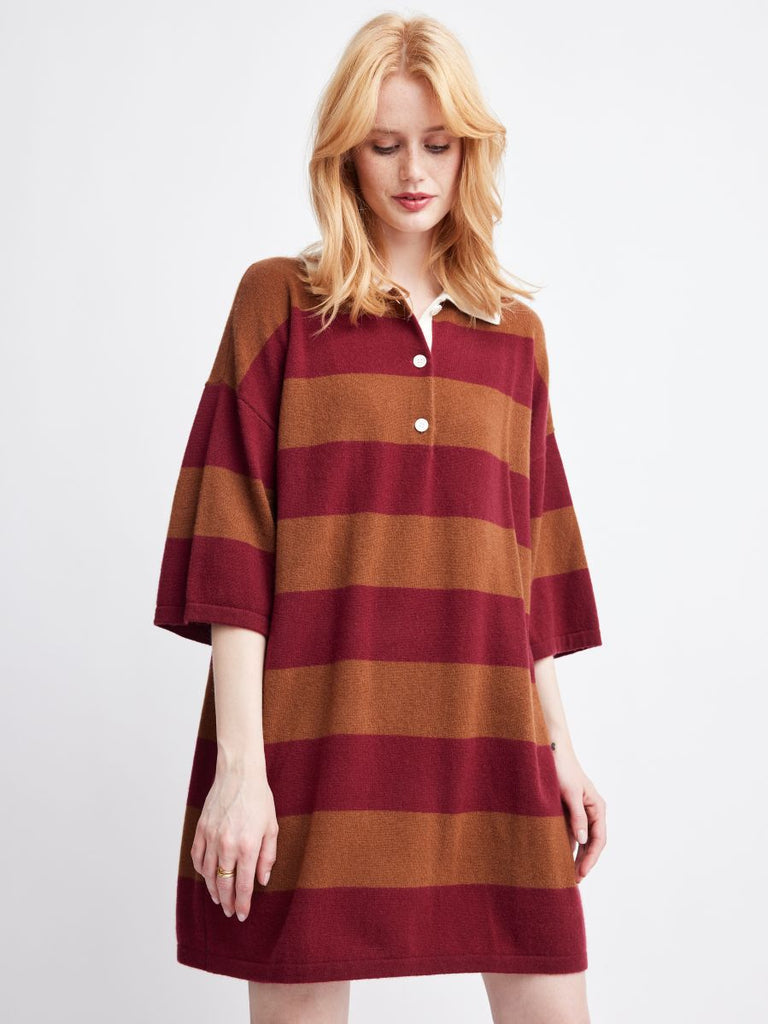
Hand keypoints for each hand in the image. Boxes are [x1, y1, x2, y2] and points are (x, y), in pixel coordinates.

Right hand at [190, 767, 278, 920]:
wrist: (239, 773)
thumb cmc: (259, 798)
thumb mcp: (272, 827)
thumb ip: (268, 857)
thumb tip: (262, 880)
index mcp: (248, 846)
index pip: (242, 885)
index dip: (241, 904)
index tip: (241, 915)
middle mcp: (227, 845)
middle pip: (223, 884)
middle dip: (226, 902)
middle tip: (228, 912)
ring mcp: (211, 838)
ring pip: (208, 874)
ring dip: (213, 890)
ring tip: (218, 899)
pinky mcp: (201, 829)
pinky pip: (197, 858)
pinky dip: (201, 871)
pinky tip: (207, 876)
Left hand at [550, 743, 605, 882]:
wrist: (547, 748)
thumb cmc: (561, 767)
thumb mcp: (569, 793)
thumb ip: (577, 816)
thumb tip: (583, 840)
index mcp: (597, 807)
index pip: (599, 839)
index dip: (591, 858)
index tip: (581, 873)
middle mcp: (591, 811)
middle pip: (591, 842)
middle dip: (584, 862)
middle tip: (573, 881)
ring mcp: (579, 811)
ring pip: (580, 839)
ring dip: (575, 856)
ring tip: (566, 874)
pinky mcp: (566, 810)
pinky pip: (569, 832)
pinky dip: (566, 845)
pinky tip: (558, 857)